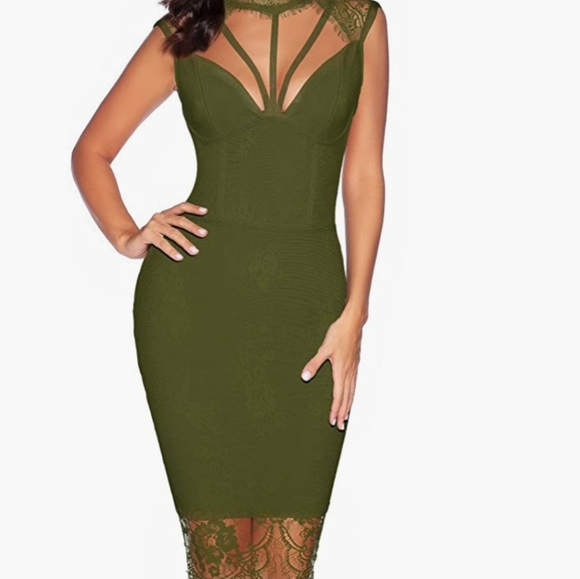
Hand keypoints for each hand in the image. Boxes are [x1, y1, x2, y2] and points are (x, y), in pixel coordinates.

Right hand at [116, 202, 208, 259]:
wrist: (130, 245)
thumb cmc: (152, 241)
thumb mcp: (166, 234)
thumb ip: (177, 232)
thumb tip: (200, 239)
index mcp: (166, 215)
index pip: (181, 207)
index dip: (193, 208)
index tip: (206, 211)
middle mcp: (160, 217)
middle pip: (180, 220)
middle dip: (193, 227)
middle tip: (204, 234)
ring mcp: (153, 225)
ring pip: (172, 232)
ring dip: (185, 242)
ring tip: (194, 251)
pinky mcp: (146, 234)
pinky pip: (161, 243)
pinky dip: (171, 250)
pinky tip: (179, 257)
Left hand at [300, 311, 364, 429]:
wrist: (352, 323)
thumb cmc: (338, 334)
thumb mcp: (323, 348)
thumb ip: (313, 364)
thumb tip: (304, 376)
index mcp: (341, 371)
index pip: (338, 395)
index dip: (335, 409)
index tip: (333, 420)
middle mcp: (349, 372)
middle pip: (347, 397)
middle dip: (343, 413)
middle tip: (340, 426)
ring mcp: (353, 369)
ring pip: (352, 392)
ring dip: (348, 406)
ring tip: (346, 417)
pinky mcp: (355, 365)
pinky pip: (354, 385)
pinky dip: (352, 395)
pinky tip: (350, 397)